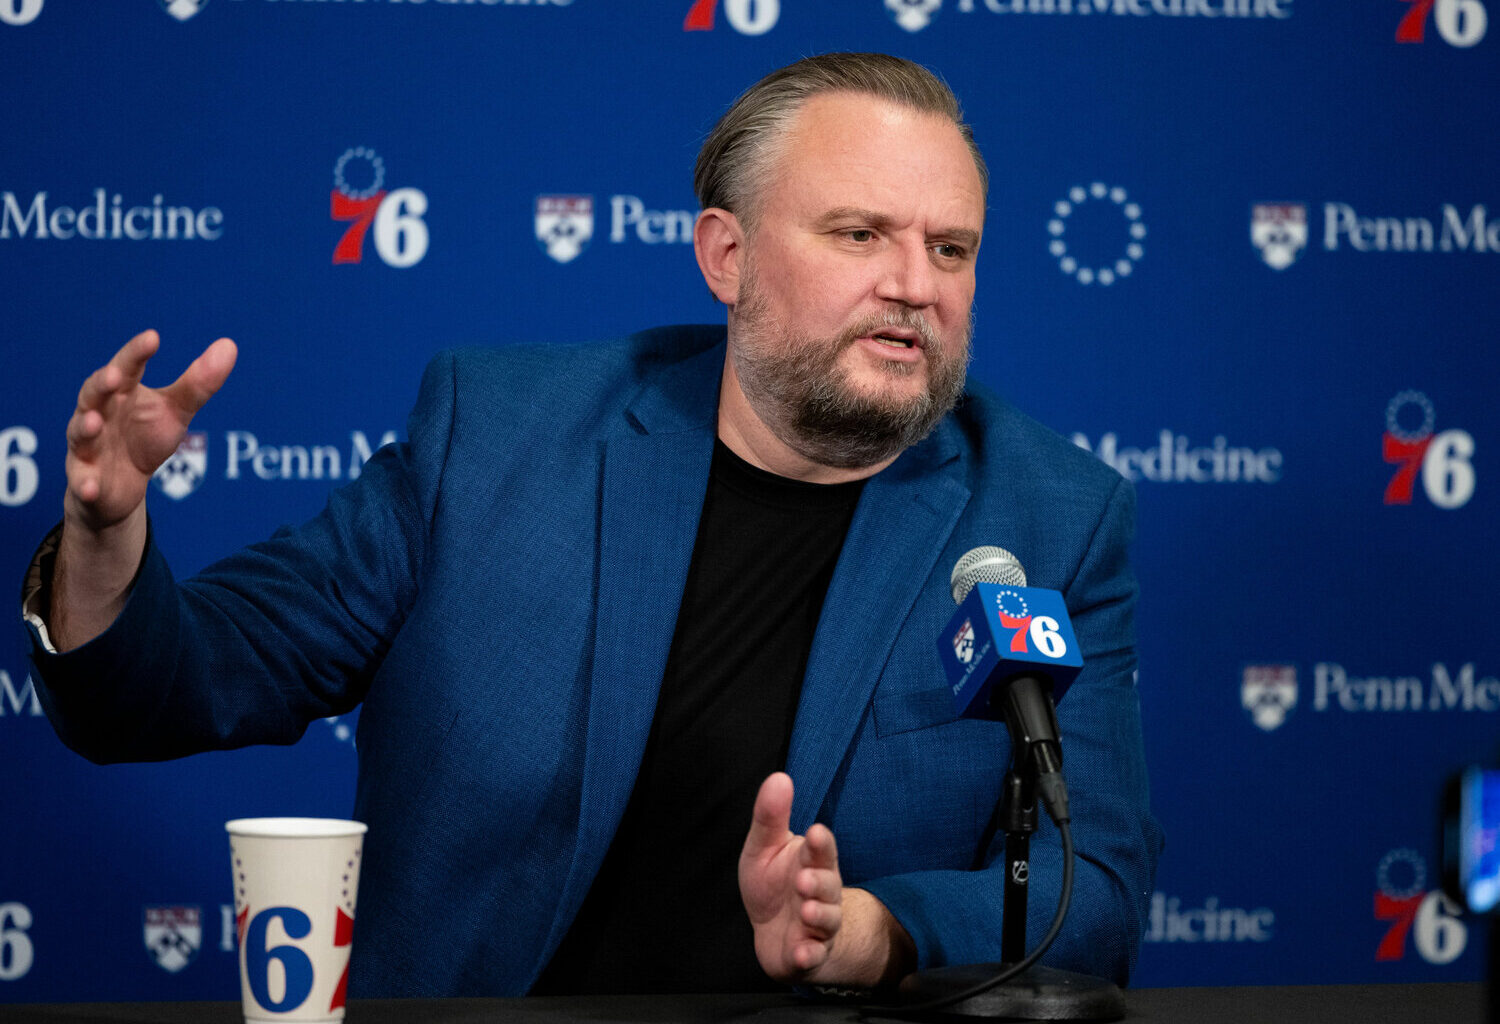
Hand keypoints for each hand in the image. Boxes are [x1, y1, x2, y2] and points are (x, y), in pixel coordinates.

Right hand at [65, 330, 236, 532]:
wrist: (122, 486)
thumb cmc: (145, 438)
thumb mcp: (175, 412)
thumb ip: (198, 384)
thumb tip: (229, 345)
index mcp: (121, 393)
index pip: (127, 367)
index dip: (137, 353)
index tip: (153, 337)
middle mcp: (97, 414)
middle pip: (93, 394)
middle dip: (101, 384)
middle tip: (116, 376)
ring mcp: (87, 447)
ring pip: (79, 434)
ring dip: (85, 427)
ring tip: (93, 422)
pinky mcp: (85, 479)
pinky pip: (82, 483)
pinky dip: (85, 485)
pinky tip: (90, 488)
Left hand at [739, 772, 844, 981]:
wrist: (777, 934)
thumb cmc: (774, 885)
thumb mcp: (764, 848)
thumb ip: (771, 816)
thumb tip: (778, 777)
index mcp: (811, 863)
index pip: (821, 850)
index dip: (821, 843)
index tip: (816, 832)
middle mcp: (821, 893)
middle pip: (828, 885)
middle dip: (819, 882)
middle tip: (804, 879)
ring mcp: (817, 925)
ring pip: (826, 920)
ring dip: (819, 915)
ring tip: (806, 910)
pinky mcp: (809, 953)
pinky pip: (815, 956)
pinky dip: (810, 955)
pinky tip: (803, 952)